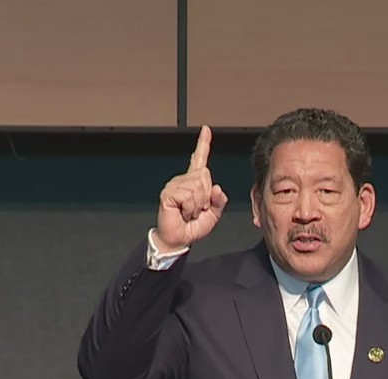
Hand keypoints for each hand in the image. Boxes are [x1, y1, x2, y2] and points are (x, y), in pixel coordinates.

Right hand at [155, 125, 228, 252]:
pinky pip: (188, 196)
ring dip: (198, 205)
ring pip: (198, 186)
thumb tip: (217, 188)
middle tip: (197, 209)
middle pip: (205, 176)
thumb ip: (219, 201)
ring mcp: (175, 185)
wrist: (179, 239)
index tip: (206, 130)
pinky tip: (183, 212)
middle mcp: (184, 180)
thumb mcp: (213, 214)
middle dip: (207, 197)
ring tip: (189, 212)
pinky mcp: (168, 193)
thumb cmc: (193, 226)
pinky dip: (190, 208)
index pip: (199, 159)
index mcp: (194, 182)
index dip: (203, 144)